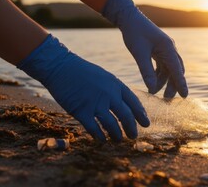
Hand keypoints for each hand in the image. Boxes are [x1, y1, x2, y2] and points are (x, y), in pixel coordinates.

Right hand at [18, 34, 149, 141]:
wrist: (61, 67)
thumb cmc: (83, 72)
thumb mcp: (105, 77)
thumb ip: (116, 90)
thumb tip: (125, 104)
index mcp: (116, 85)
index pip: (134, 103)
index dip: (141, 115)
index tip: (146, 124)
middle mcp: (109, 95)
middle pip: (126, 116)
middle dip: (132, 129)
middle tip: (134, 136)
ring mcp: (95, 103)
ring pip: (112, 125)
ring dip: (117, 135)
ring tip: (118, 140)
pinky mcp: (81, 111)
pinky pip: (94, 128)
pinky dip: (99, 136)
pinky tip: (102, 139)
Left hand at [102, 0, 187, 97]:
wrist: (128, 18)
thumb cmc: (134, 33)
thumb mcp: (139, 54)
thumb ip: (146, 72)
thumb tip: (152, 89)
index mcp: (168, 48)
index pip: (177, 70)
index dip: (181, 84)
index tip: (185, 96)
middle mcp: (169, 48)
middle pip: (175, 70)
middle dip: (172, 85)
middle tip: (167, 99)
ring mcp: (164, 49)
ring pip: (168, 69)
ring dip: (163, 80)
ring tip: (154, 92)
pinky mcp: (158, 49)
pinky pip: (162, 65)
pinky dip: (158, 74)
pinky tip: (152, 81)